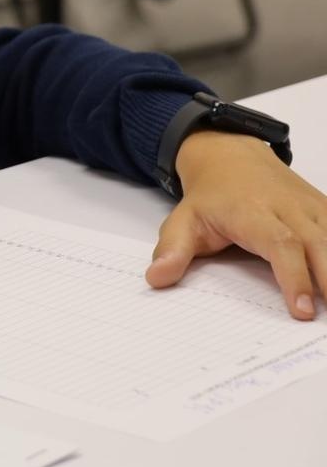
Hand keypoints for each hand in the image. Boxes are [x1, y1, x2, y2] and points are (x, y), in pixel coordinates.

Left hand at [147, 130, 326, 319]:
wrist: (231, 156)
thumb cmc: (211, 196)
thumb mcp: (183, 219)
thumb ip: (172, 250)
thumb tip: (156, 278)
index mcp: (253, 212)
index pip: (281, 245)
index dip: (294, 277)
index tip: (301, 310)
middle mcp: (289, 208)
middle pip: (319, 244)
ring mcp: (311, 207)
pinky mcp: (325, 209)